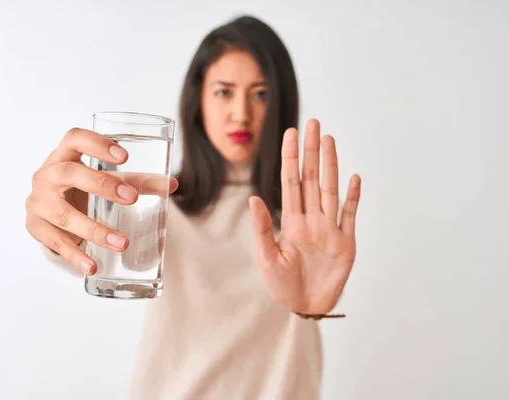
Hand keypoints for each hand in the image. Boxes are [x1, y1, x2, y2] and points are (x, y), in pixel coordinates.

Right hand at [25, 128, 177, 273]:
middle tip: (132, 199)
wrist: (46, 211)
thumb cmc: (80, 188)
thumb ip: (135, 181)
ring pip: (64, 214)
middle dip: (102, 185)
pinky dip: (75, 256)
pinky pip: (55, 242)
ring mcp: (38, 201)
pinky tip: (93, 266)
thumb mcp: (103, 180)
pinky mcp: (35, 226)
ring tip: (122, 243)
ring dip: (95, 230)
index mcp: (65, 155)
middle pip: (70, 173)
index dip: (97, 144)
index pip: (75, 139)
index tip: (125, 157)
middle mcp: (47, 174)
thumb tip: (171, 185)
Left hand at [249, 119, 361, 314]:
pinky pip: (350, 214)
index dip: (290, 157)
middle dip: (311, 151)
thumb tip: (253, 198)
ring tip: (329, 140)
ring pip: (330, 189)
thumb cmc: (282, 286)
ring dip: (331, 165)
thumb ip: (262, 228)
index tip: (290, 133)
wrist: (304, 307)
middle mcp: (311, 219)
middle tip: (313, 123)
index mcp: (291, 221)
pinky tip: (354, 177)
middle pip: (312, 178)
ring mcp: (330, 229)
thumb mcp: (266, 258)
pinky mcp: (346, 242)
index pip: (290, 181)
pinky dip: (352, 196)